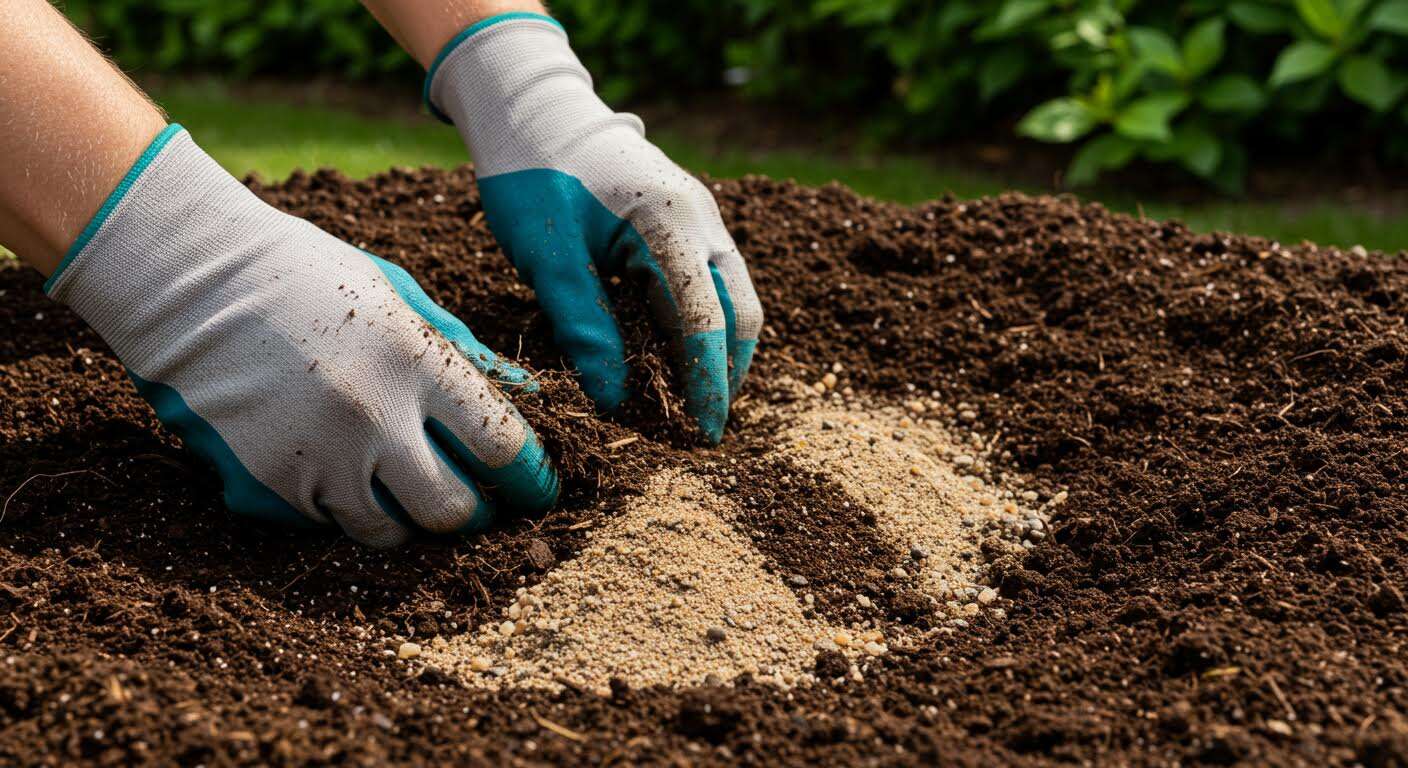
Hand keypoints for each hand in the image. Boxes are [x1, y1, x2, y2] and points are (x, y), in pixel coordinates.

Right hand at [44, 126, 557, 546]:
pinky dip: (340, 506)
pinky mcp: (266, 486)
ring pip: (388, 532)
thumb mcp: (397, 293)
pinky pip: (325, 524)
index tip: (536, 487)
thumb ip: (464, 351)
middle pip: (451, 511)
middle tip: (472, 502)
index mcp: (413, 361)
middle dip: (472, 514)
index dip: (530, 477)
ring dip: (405, 518)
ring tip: (399, 485)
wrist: (188, 283)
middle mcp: (370, 417)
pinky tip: (331, 464)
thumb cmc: (305, 277)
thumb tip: (529, 396)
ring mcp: (315, 458)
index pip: (501, 445)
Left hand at [426, 13, 764, 443]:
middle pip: (739, 314)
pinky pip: (709, 285)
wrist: (534, 111)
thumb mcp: (549, 259)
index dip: (706, 383)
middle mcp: (702, 220)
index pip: (705, 320)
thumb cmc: (533, 176)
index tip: (700, 434)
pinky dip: (699, 328)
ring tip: (688, 405)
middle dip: (726, 375)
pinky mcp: (688, 225)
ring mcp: (701, 220)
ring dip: (716, 354)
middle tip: (701, 430)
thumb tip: (616, 401)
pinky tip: (672, 360)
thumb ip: (585, 330)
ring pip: (731, 301)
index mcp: (671, 223)